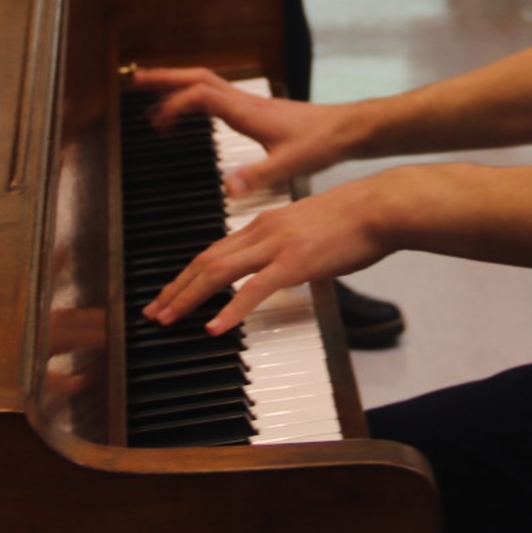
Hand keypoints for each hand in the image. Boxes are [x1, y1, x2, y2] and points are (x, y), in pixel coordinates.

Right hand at [129, 65, 354, 195]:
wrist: (347, 130)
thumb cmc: (321, 145)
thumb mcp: (289, 165)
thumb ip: (258, 177)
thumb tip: (226, 189)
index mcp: (248, 112)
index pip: (202, 96)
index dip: (175, 104)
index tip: (157, 124)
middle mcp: (246, 102)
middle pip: (199, 78)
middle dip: (166, 78)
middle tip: (136, 80)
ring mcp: (251, 104)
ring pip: (207, 83)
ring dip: (178, 83)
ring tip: (151, 92)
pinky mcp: (257, 110)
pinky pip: (217, 94)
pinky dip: (196, 95)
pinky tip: (192, 110)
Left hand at [142, 174, 397, 333]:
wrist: (378, 205)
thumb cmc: (353, 218)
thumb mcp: (308, 228)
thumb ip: (286, 246)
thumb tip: (277, 269)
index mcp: (265, 223)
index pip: (216, 250)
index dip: (188, 273)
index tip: (170, 293)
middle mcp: (263, 231)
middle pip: (207, 260)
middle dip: (176, 288)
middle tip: (154, 312)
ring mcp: (277, 246)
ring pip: (219, 271)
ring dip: (189, 297)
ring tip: (168, 319)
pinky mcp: (295, 262)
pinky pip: (254, 289)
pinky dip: (230, 310)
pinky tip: (214, 327)